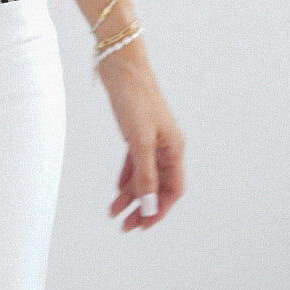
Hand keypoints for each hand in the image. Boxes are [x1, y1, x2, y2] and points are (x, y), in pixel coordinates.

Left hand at [96, 42, 185, 230]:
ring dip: (131, 194)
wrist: (120, 64)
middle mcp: (166, 145)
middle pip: (158, 185)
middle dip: (143, 206)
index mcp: (174, 148)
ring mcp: (151, 137)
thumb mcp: (140, 141)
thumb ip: (145, 174)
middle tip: (126, 225)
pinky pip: (135, 161)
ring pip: (144, 174)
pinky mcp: (136, 130)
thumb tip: (150, 205)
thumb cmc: (134, 97)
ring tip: (114, 212)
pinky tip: (117, 189)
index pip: (173, 189)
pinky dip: (127, 176)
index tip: (144, 225)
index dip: (160, 209)